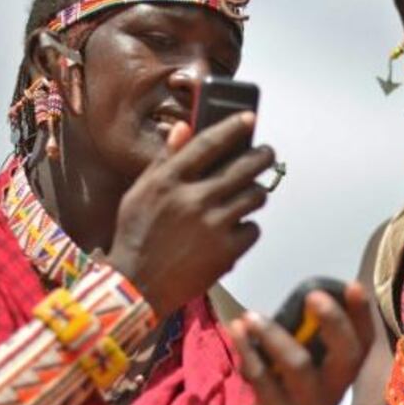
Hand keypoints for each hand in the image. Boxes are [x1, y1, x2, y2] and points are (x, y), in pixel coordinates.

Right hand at [107, 112, 275, 317]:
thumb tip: (185, 127)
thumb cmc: (137, 236)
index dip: (233, 127)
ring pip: (255, 196)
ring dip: (256, 191)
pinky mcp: (226, 252)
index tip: (249, 118)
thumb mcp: (140, 192)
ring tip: (250, 193)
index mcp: (168, 182)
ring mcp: (212, 226)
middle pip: (244, 166)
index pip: (208, 143)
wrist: (137, 286)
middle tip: (266, 153)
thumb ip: (165, 159)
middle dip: (262, 155)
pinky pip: (253, 229)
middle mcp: (192, 200)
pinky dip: (248, 227)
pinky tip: (236, 228)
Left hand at [227, 282, 373, 404]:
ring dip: (273, 335)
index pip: (363, 343)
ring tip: (251, 316)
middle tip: (312, 295)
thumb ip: (310, 338)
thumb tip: (302, 294)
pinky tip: (236, 331)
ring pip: (298, 366)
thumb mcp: (309, 368)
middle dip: (333, 322)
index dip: (362, 314)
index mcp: (344, 373)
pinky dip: (247, 352)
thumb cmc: (291, 391)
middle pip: (346, 356)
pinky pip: (262, 379)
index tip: (353, 285)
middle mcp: (334, 389)